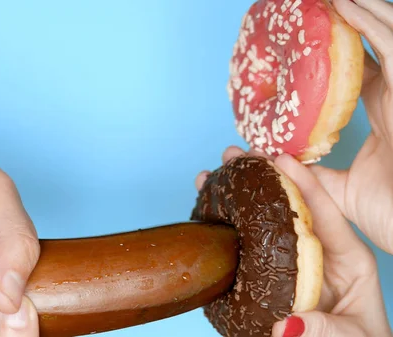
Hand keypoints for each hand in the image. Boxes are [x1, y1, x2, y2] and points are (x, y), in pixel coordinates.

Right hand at [196, 147, 392, 336]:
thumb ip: (326, 329)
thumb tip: (286, 325)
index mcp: (347, 257)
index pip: (324, 212)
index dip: (302, 183)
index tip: (280, 159)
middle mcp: (317, 250)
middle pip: (289, 205)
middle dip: (262, 176)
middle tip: (236, 154)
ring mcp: (292, 258)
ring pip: (265, 218)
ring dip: (239, 194)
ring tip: (214, 172)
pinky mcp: (271, 270)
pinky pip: (250, 242)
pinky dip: (230, 223)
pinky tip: (209, 207)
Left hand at [305, 0, 392, 253]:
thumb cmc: (391, 216)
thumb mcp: (339, 190)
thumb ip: (311, 174)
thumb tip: (278, 162)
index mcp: (384, 111)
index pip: (357, 68)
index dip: (334, 47)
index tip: (303, 32)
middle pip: (372, 42)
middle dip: (345, 18)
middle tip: (313, 3)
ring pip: (387, 32)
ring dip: (357, 9)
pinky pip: (391, 45)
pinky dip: (367, 22)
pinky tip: (342, 5)